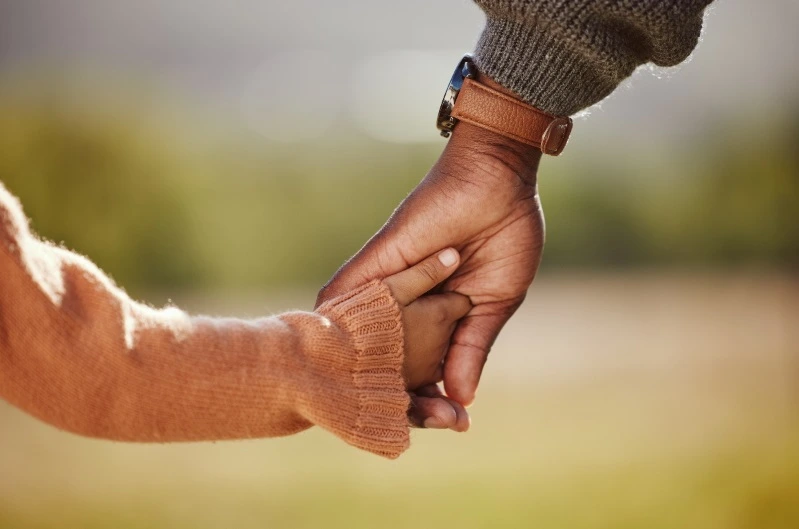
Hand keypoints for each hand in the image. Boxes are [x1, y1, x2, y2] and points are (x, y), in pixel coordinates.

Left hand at [317, 114, 543, 410]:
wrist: (499, 182)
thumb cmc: (505, 236)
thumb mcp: (494, 302)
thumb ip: (472, 347)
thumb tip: (462, 398)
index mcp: (438, 319)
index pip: (425, 369)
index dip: (433, 398)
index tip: (453, 422)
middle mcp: (407, 308)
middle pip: (389, 362)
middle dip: (403, 396)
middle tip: (425, 418)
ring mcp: (389, 286)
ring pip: (362, 338)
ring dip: (365, 371)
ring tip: (372, 406)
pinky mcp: (378, 261)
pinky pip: (345, 297)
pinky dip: (338, 328)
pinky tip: (332, 361)